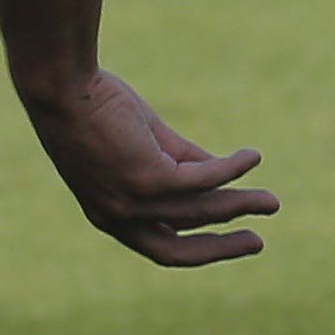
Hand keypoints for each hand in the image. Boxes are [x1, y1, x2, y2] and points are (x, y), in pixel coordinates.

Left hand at [21, 69, 273, 267]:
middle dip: (221, 248)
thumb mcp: (144, 144)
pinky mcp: (146, 178)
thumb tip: (223, 174)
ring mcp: (131, 202)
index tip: (231, 238)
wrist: (63, 85)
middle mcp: (117, 218)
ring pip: (198, 212)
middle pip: (178, 249)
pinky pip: (203, 179)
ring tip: (271, 201)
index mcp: (110, 215)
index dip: (199, 247)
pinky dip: (231, 169)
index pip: (160, 244)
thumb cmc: (96, 108)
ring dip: (239, 205)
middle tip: (259, 242)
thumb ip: (181, 162)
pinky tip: (252, 157)